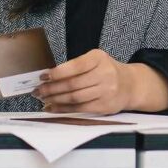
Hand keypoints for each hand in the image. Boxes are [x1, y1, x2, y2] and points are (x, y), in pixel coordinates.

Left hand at [33, 49, 167, 114]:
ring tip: (44, 99)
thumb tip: (49, 76)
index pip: (75, 66)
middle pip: (73, 84)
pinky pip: (80, 109)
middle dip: (52, 88)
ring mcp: (105, 92)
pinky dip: (64, 109)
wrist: (129, 85)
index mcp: (99, 58)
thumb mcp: (95, 60)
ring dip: (56, 100)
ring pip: (75, 98)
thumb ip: (76, 66)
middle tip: (38, 90)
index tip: (43, 76)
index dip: (57, 72)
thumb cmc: (106, 70)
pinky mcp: (104, 106)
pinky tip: (54, 108)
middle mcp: (104, 74)